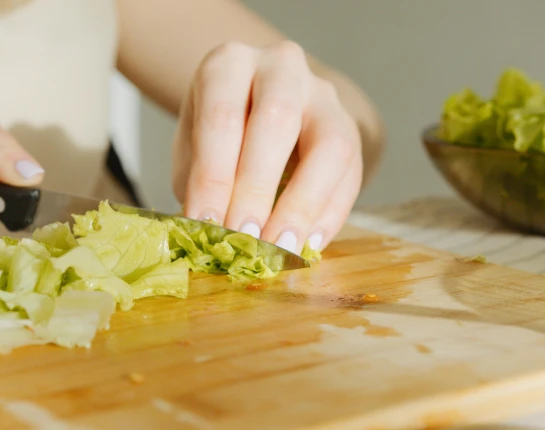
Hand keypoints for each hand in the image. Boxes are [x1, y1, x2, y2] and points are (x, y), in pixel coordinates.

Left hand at [172, 41, 361, 253]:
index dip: (214, 177)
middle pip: (277, 122)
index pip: (222, 117)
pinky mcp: (350, 126)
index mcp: (229, 64)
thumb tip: (205, 235)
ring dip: (302, 204)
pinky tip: (308, 245)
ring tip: (281, 248)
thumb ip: (199, 187)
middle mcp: (281, 67)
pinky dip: (330, 215)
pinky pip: (351, 172)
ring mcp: (322, 94)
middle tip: (245, 238)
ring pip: (328, 145)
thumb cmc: (217, 136)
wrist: (255, 109)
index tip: (206, 225)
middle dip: (258, 189)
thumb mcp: (193, 151)